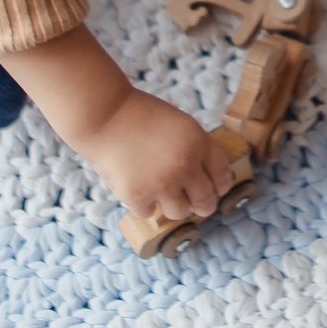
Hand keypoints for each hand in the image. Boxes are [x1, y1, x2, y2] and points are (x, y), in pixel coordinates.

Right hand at [78, 89, 236, 223]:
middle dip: (202, 205)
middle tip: (194, 204)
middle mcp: (185, 166)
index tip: (214, 190)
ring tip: (161, 193)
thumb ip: (196, 148)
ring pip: (180, 213)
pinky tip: (136, 186)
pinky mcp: (137, 195)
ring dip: (172, 206)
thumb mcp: (180, 124)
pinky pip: (149, 213)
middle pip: (206, 201)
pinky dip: (143, 204)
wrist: (104, 114)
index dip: (219, 186)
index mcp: (198, 143)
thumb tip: (208, 177)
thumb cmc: (140, 116)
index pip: (223, 177)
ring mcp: (161, 183)